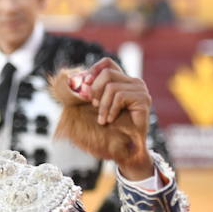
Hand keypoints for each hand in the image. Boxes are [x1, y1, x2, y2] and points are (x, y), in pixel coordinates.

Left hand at [68, 57, 152, 178]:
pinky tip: (110, 120)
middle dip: (95, 91)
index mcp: (123, 81)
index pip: (107, 63)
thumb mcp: (95, 108)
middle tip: (94, 107)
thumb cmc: (111, 129)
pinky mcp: (143, 98)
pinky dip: (111, 110)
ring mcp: (140, 89)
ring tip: (102, 119)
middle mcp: (133, 82)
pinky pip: (120, 96)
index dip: (94, 70)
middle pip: (107, 73)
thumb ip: (88, 94)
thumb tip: (69, 80)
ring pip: (112, 86)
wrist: (128, 148)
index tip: (85, 84)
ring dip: (102, 105)